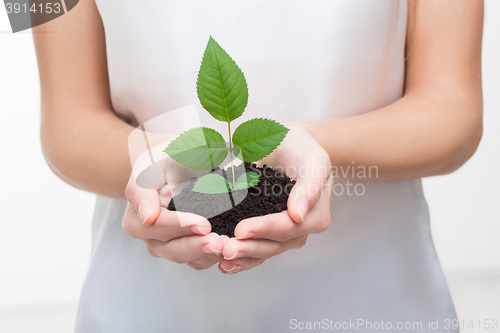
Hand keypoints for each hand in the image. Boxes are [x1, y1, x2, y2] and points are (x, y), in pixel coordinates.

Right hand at [122, 134, 225, 269]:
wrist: (176, 164)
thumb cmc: (167, 158)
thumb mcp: (157, 161)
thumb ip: (148, 186)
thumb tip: (148, 217)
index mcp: (136, 207)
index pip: (156, 223)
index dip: (179, 225)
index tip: (203, 224)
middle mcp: (144, 230)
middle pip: (168, 247)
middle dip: (195, 246)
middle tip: (218, 241)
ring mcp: (161, 242)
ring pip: (182, 257)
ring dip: (206, 254)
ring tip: (227, 247)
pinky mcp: (180, 249)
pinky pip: (195, 261)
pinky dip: (211, 257)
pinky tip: (228, 250)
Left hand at [218, 123, 333, 273]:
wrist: (290, 145)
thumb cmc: (301, 149)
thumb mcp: (312, 159)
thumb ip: (309, 185)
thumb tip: (299, 214)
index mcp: (315, 215)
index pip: (288, 227)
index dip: (264, 230)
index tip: (241, 230)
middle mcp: (301, 229)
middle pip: (275, 245)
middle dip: (250, 248)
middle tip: (226, 249)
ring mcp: (285, 235)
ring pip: (264, 252)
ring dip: (243, 259)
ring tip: (222, 260)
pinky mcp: (268, 234)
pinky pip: (256, 250)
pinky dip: (241, 259)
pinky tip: (224, 265)